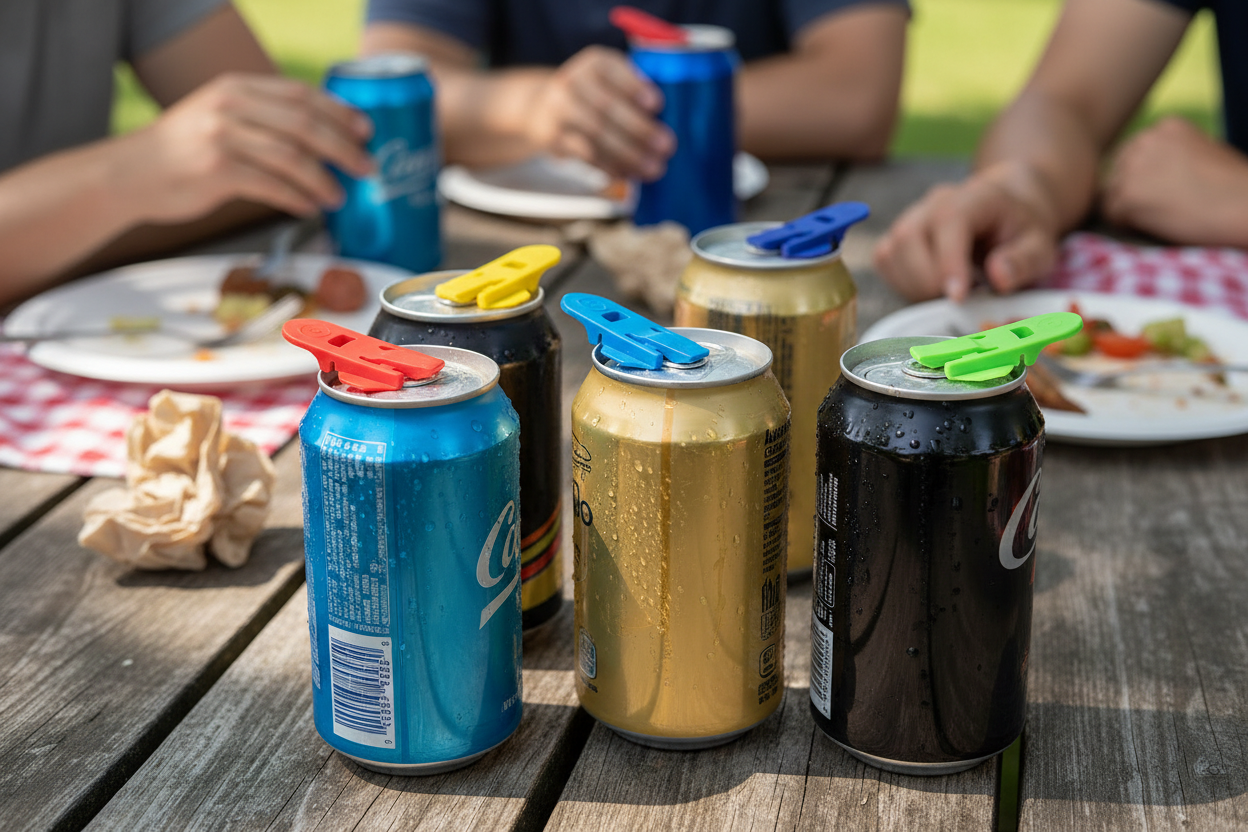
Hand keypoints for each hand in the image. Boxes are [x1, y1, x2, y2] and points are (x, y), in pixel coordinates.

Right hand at [116, 73, 373, 220]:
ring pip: (293, 156)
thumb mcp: (219, 116)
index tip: (365, 131)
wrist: (129, 174)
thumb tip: (320, 137)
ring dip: (324, 180)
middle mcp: (231, 105)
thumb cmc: (182, 152)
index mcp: (238, 87)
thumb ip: (261, 118)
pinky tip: (309, 208)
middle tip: (366, 168)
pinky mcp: (217, 169)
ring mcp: (223, 136)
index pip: (302, 94)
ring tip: (338, 197)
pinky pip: (272, 185)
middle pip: (306, 124)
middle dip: (344, 148)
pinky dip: (297, 198)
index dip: (340, 112)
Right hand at [526, 46, 674, 180]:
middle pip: (607, 108)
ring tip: (653, 169)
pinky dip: (609, 166)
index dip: (634, 87)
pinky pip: (585, 154)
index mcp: (596, 62)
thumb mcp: (612, 82)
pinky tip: (628, 174)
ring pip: (597, 135)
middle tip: (667, 148)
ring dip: (628, 155)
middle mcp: (573, 81)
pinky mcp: (554, 138)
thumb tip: (662, 124)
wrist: (543, 108)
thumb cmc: (595, 96)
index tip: (657, 105)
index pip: (614, 71)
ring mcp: (560, 110)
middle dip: (640, 130)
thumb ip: (634, 95)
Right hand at [873, 163, 1059, 301]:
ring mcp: (911, 218)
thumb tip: (998, 277)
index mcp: (973, 197)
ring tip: (944, 296)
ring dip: (912, 285)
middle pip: (909, 237)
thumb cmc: (1020, 229)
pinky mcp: (897, 236)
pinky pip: (884, 261)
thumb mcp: (1040, 245)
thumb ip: (1023, 261)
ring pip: (891, 251)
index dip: (948, 262)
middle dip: (926, 280)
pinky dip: (900, 282)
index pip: (949, 222)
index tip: (957, 297)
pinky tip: (928, 290)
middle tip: (955, 302)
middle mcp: (934, 203)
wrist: (1005, 208)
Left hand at [1102, 117, 1247, 246]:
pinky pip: (1112, 216)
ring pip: (1112, 194)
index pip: (1131, 155)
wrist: (1247, 207)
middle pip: (1117, 173)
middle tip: (1167, 206)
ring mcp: (1134, 166)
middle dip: (1133, 193)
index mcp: (1165, 127)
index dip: (1146, 180)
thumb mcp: (1199, 154)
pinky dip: (1129, 225)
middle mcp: (1146, 139)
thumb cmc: (1232, 188)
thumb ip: (1167, 156)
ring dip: (1130, 209)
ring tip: (1167, 214)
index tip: (1171, 191)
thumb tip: (1134, 174)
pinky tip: (1160, 223)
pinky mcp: (1129, 194)